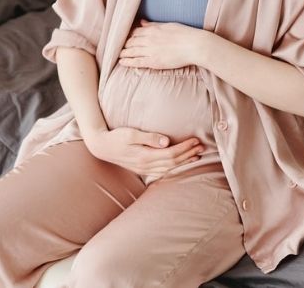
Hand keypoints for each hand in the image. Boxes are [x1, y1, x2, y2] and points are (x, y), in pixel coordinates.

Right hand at [83, 126, 203, 178]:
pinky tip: (180, 163)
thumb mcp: (130, 133)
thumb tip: (167, 142)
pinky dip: (174, 167)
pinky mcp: (142, 169)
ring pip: (169, 167)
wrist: (101, 147)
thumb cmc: (115, 137)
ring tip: (196, 155)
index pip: (171, 153)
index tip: (195, 140)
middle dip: (188, 154)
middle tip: (201, 146)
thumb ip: (149, 138)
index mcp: (145, 156)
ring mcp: (144, 169)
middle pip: (173, 162)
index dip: (185, 148)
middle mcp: (146, 165)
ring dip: (184, 161)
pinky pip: (162, 170)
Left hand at [118, 18, 209, 69]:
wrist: (194, 46)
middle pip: (131, 41)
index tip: (125, 38)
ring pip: (131, 51)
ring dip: (123, 53)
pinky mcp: (153, 61)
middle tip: (119, 47)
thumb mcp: (167, 25)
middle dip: (124, 44)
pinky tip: (122, 62)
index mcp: (152, 29)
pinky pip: (137, 61)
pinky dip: (128, 62)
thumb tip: (142, 22)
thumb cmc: (184, 34)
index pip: (135, 32)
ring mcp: (150, 51)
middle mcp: (148, 39)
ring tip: (118, 55)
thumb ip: (153, 25)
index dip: (129, 36)